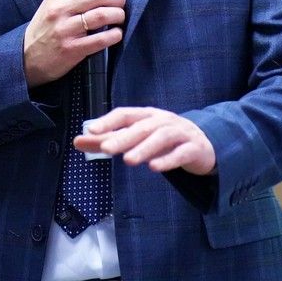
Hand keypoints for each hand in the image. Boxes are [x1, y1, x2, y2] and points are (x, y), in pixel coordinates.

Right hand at [23, 0, 124, 87]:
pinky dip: (115, 35)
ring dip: (119, 15)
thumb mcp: (51, 5)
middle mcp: (60, 10)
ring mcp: (65, 30)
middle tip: (122, 3)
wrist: (26, 59)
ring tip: (120, 17)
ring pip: (102, 15)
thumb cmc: (43, 30)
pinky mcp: (72, 49)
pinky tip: (116, 34)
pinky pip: (101, 39)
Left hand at [74, 106, 215, 175]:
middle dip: (124, 137)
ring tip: (129, 161)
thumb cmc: (164, 139)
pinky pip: (181, 153)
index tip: (91, 131)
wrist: (204, 144)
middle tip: (106, 149)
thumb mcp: (137, 137)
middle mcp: (163, 120)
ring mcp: (180, 133)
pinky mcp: (194, 148)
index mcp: (147, 115)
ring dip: (145, 148)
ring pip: (162, 137)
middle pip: (142, 126)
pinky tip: (155, 168)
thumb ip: (108, 139)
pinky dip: (168, 159)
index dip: (108, 121)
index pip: (125, 113)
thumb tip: (77, 141)